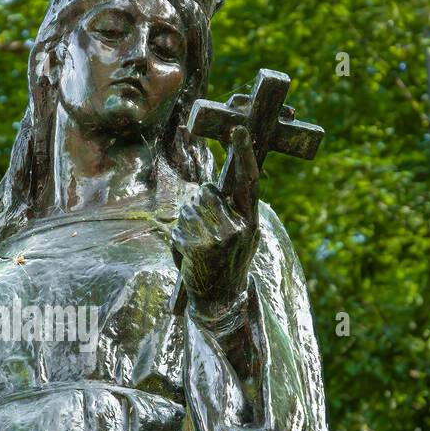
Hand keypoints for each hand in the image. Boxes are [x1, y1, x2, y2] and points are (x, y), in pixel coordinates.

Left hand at [172, 124, 258, 318]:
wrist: (222, 301)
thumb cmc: (226, 263)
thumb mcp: (240, 236)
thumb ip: (233, 211)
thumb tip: (212, 189)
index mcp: (251, 219)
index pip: (249, 180)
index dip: (244, 153)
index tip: (239, 129)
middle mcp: (240, 226)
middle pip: (206, 192)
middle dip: (197, 206)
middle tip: (203, 231)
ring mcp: (222, 238)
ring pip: (189, 209)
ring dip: (186, 225)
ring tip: (198, 246)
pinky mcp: (202, 249)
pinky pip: (179, 229)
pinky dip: (178, 241)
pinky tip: (190, 257)